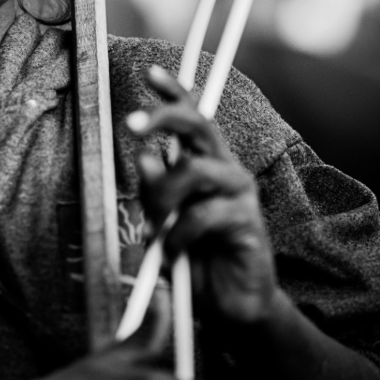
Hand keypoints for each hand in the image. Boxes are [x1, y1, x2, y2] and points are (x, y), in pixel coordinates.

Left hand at [127, 65, 277, 327]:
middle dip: (163, 117)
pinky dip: (178, 234)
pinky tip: (175, 253)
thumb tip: (143, 158)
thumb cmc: (193, 257)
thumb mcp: (163, 222)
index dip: (174, 91)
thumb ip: (153, 192)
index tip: (150, 72)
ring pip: (194, 170)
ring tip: (155, 231)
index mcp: (204, 162)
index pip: (192, 117)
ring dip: (163, 199)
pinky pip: (202, 215)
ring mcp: (240, 192)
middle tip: (130, 123)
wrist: (228, 308)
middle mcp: (225, 168)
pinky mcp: (248, 221)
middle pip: (199, 125)